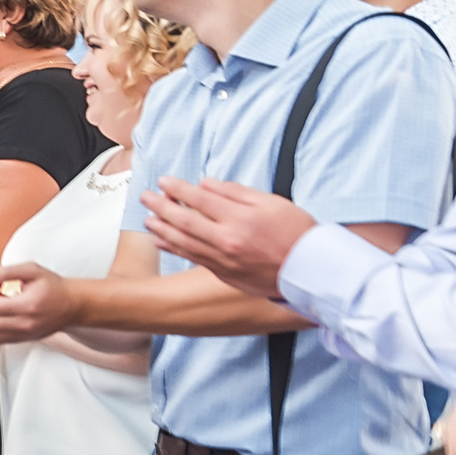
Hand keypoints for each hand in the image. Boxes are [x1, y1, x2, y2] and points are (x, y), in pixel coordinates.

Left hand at [141, 176, 316, 297]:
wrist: (310, 270)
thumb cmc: (296, 233)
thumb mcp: (272, 202)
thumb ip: (236, 192)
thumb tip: (206, 184)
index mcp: (239, 218)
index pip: (199, 199)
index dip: (178, 189)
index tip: (163, 181)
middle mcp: (226, 240)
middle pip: (184, 220)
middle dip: (161, 207)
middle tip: (145, 197)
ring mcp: (223, 259)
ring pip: (183, 242)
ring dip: (162, 229)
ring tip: (148, 218)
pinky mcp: (223, 273)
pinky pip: (192, 258)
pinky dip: (174, 248)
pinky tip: (161, 241)